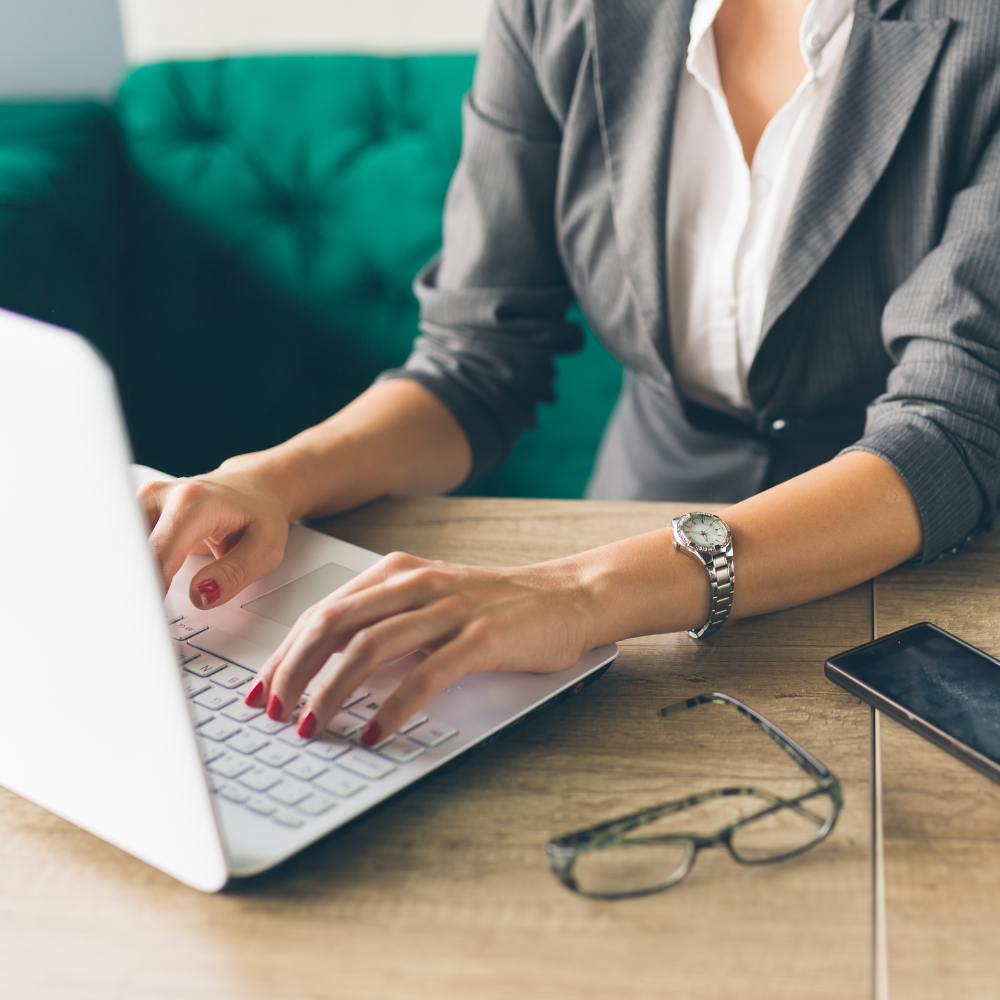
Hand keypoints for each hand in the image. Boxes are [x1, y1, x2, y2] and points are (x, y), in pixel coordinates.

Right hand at [139, 460, 290, 608]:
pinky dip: (130, 570)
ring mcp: (143, 501)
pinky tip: (139, 590)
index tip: (148, 620)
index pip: (155, 557)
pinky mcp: (135, 511)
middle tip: (138, 623)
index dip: (147, 592)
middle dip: (131, 588)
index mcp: (191, 504)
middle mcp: (160, 496)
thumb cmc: (260, 515)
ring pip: (119, 549)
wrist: (253, 488)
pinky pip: (124, 546)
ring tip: (138, 610)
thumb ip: (233, 574)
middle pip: (128, 552)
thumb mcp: (265, 549)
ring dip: (128, 580)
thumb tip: (200, 595)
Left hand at [243, 551, 595, 744]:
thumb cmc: (497, 605)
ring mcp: (449, 609)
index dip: (284, 653)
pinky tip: (375, 733)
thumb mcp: (431, 599)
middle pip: (333, 625)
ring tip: (312, 728)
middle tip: (274, 713)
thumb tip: (324, 668)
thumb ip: (383, 620)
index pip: (322, 611)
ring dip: (331, 692)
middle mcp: (415, 584)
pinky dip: (393, 708)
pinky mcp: (480, 638)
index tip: (261, 690)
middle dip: (293, 673)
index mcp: (397, 573)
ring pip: (368, 648)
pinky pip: (424, 676)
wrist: (568, 595)